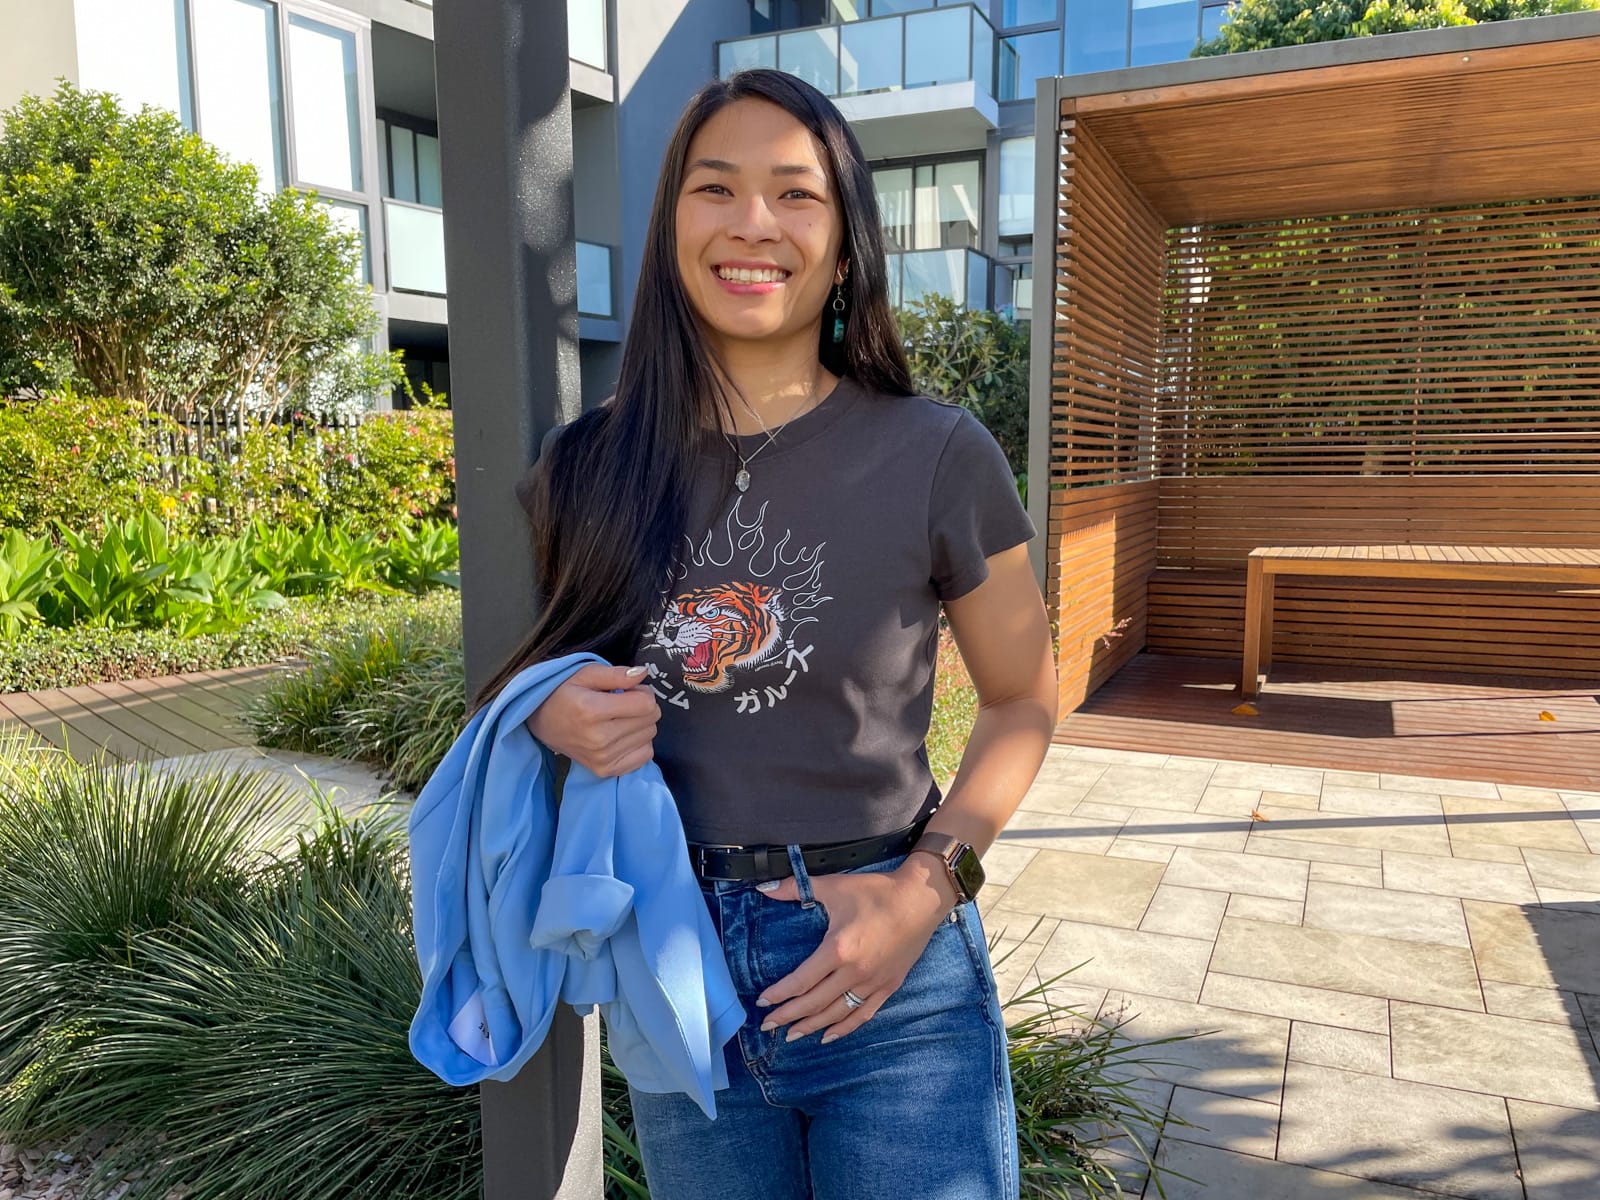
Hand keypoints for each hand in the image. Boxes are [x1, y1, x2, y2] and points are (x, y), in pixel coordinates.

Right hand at [524, 664, 660, 777]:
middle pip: (650, 720)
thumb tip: (643, 673)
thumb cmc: (564, 694)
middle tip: (624, 703)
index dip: (643, 692)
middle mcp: (599, 738)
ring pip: (649, 736)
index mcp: (592, 710)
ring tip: (619, 718)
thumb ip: (616, 674)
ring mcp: (602, 758)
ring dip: (640, 724)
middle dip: (643, 707)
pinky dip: (639, 743)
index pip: (646, 704)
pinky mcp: (605, 770)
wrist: (542, 723)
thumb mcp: (585, 674)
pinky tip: (623, 735)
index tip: (630, 690)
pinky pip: (644, 756)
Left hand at [753, 855, 956, 1043]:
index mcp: (838, 949)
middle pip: (815, 1003)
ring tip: (791, 1035)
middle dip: (788, 1016)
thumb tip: (764, 888)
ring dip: (811, 1026)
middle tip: (767, 1025)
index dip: (779, 994)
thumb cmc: (876, 891)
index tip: (762, 1002)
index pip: (801, 981)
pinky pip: (862, 1014)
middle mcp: (854, 972)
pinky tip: (828, 1036)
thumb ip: (796, 887)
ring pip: (836, 1013)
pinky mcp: (888, 986)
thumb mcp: (834, 886)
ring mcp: (873, 983)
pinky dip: (844, 1028)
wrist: (920, 899)